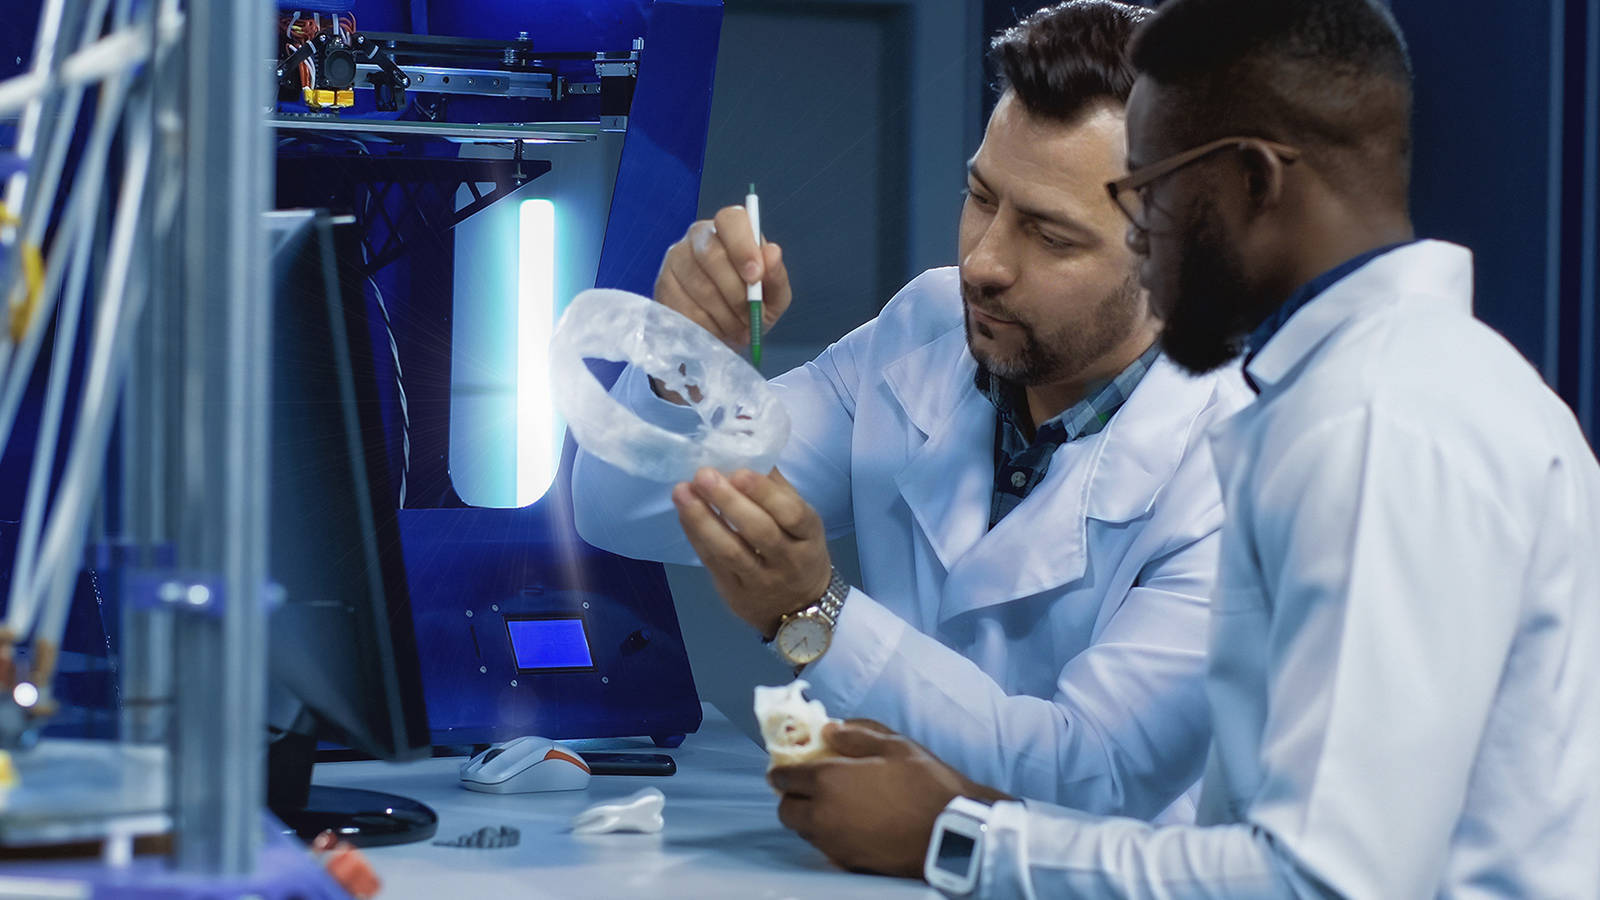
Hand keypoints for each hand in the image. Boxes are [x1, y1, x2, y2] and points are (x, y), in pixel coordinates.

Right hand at [654, 205, 791, 349]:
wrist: (728, 332)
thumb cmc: (753, 306)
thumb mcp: (774, 296)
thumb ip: (776, 276)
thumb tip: (772, 253)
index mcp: (731, 229)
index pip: (731, 220)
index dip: (743, 247)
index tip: (755, 276)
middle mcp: (699, 236)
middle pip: (711, 255)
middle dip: (735, 292)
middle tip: (750, 317)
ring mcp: (676, 258)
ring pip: (698, 285)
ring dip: (724, 315)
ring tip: (739, 329)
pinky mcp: (663, 285)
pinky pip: (684, 307)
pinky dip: (707, 325)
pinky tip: (718, 331)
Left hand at [671, 467, 829, 637]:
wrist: (800, 609)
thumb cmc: (799, 551)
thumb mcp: (802, 523)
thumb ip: (778, 490)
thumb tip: (749, 451)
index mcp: (809, 536)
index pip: (792, 514)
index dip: (765, 493)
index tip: (738, 471)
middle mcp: (788, 560)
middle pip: (759, 531)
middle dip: (728, 501)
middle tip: (703, 474)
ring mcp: (761, 581)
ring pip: (731, 551)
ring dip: (702, 520)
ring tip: (682, 492)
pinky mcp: (735, 593)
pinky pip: (713, 563)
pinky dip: (696, 536)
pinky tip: (684, 513)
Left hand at [767, 721, 1012, 877]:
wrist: (952, 833)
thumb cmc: (925, 783)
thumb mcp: (894, 746)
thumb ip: (856, 735)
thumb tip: (829, 730)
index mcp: (828, 780)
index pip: (785, 777)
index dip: (784, 770)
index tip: (790, 767)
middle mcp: (823, 815)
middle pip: (786, 810)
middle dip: (791, 797)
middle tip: (808, 788)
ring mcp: (834, 843)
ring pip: (804, 831)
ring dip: (808, 817)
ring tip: (832, 805)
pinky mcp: (848, 862)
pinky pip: (824, 846)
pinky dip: (827, 835)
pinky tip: (849, 825)